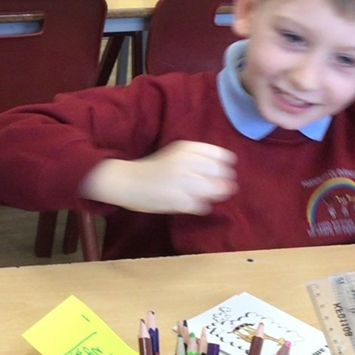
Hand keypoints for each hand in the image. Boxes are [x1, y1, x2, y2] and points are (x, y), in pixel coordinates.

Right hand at [80, 141, 237, 214]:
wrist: (127, 181)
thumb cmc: (154, 167)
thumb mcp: (176, 153)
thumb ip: (198, 158)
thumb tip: (227, 168)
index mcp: (185, 148)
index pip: (219, 155)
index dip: (225, 164)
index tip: (225, 170)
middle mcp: (185, 163)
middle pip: (218, 173)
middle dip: (224, 181)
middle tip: (223, 187)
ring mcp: (181, 182)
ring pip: (211, 190)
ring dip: (216, 194)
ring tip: (210, 196)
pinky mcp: (176, 200)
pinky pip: (199, 206)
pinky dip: (201, 206)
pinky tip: (197, 205)